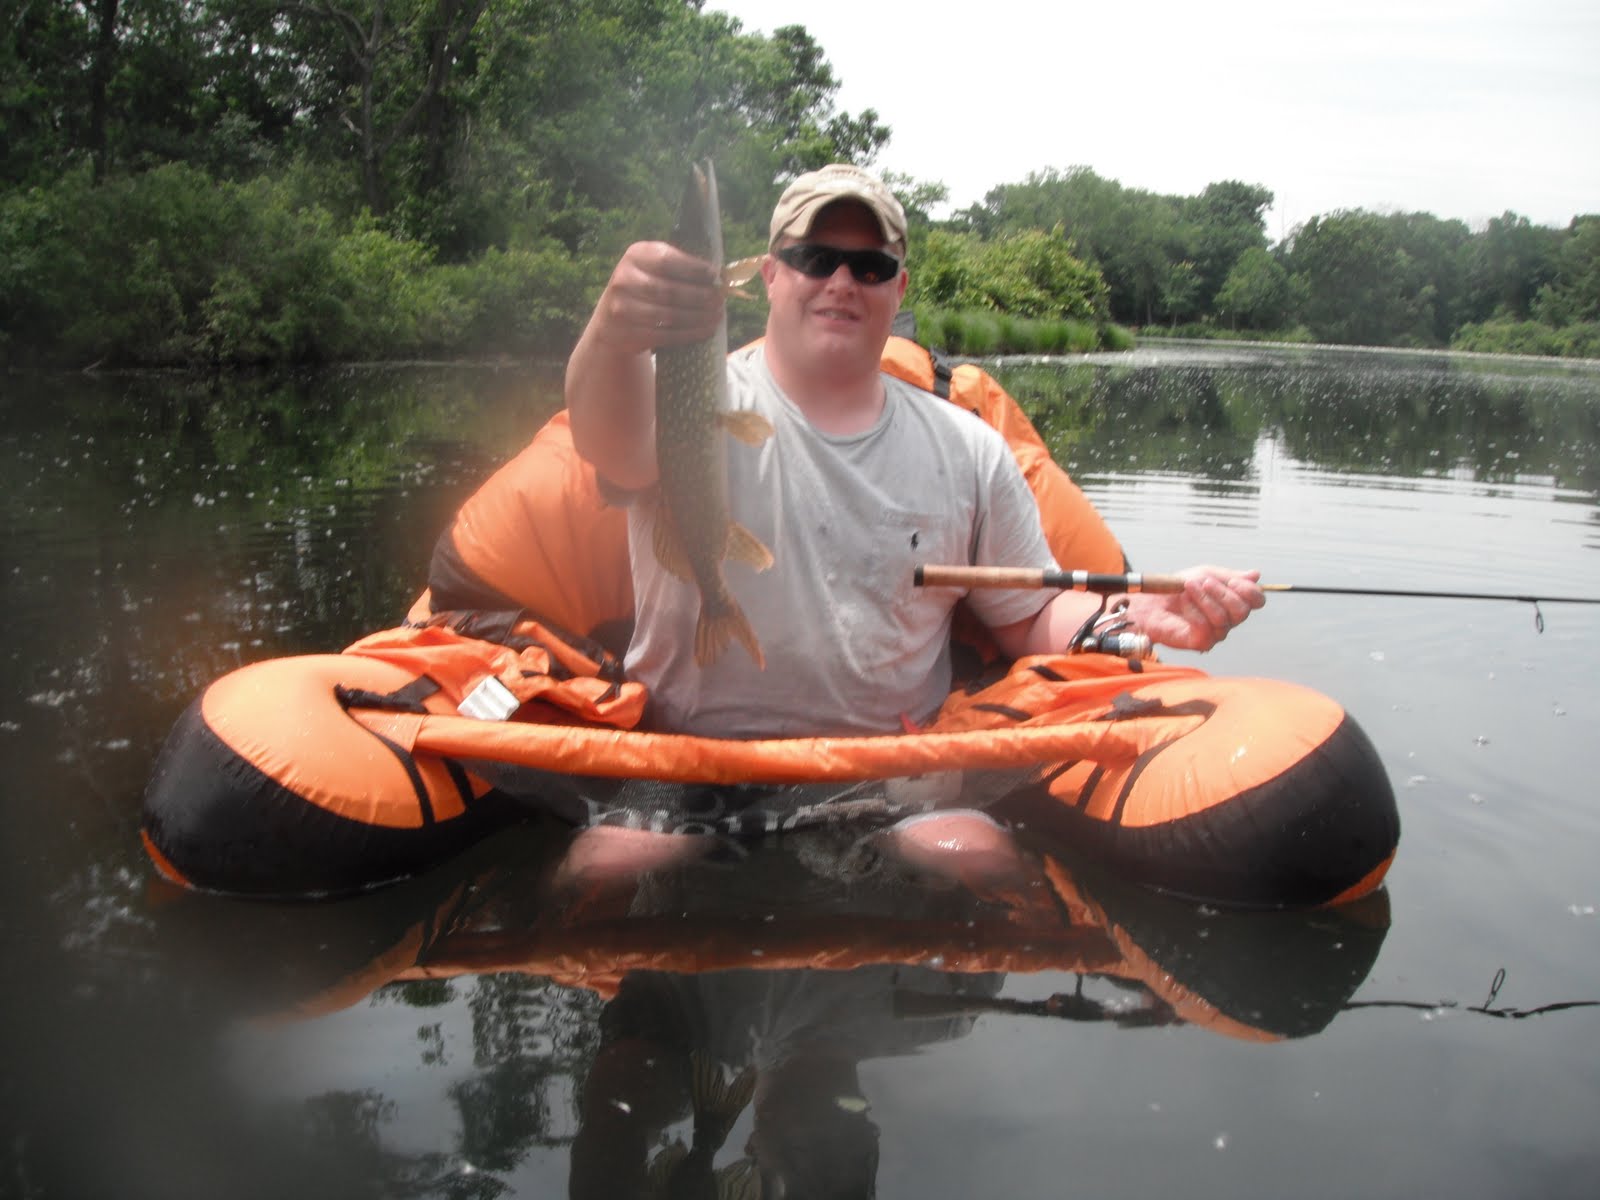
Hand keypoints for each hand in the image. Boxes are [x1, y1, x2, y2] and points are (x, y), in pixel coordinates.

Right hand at [587, 241, 723, 354]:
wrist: (611, 320)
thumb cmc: (644, 287)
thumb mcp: (653, 266)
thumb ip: (679, 265)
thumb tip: (718, 275)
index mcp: (635, 256)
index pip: (667, 261)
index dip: (694, 269)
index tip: (715, 276)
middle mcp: (624, 280)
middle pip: (670, 291)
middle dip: (700, 297)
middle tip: (720, 300)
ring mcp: (623, 309)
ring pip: (669, 315)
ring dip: (699, 318)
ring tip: (717, 316)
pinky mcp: (629, 334)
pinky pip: (665, 335)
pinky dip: (689, 334)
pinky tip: (706, 330)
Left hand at [1127, 565, 1264, 651]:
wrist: (1151, 601)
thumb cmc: (1178, 589)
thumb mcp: (1205, 574)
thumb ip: (1230, 576)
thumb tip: (1256, 575)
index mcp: (1233, 602)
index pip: (1257, 601)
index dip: (1250, 591)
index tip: (1233, 581)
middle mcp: (1228, 620)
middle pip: (1242, 611)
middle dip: (1223, 593)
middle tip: (1204, 582)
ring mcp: (1215, 633)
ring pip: (1222, 619)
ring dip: (1204, 599)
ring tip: (1188, 587)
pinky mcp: (1200, 643)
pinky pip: (1206, 628)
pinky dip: (1194, 612)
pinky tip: (1184, 602)